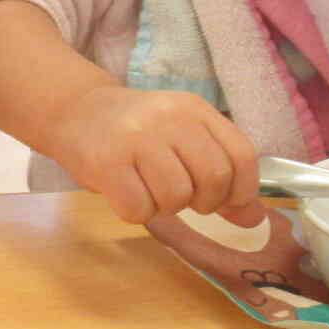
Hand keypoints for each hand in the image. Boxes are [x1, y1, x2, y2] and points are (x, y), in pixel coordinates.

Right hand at [48, 85, 263, 227]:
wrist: (74, 110)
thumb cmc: (134, 132)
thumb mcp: (182, 140)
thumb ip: (221, 174)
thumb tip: (254, 219)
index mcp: (194, 109)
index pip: (241, 155)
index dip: (242, 190)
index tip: (225, 201)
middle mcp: (169, 117)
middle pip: (214, 178)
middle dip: (204, 202)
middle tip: (181, 196)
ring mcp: (137, 137)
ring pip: (177, 196)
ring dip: (165, 207)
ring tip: (148, 191)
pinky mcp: (107, 161)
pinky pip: (139, 208)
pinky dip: (136, 213)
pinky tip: (125, 195)